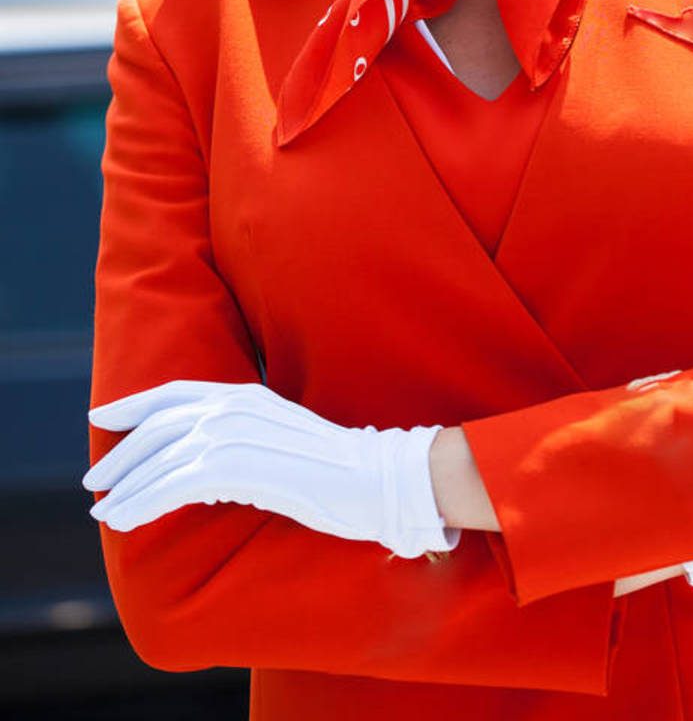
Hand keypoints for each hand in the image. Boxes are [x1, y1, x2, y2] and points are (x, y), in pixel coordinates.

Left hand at [84, 379, 460, 559]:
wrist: (377, 478)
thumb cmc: (336, 468)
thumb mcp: (282, 440)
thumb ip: (246, 438)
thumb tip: (209, 461)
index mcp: (247, 394)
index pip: (176, 392)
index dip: (134, 404)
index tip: (102, 418)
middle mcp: (235, 406)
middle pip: (159, 425)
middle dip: (121, 454)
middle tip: (94, 481)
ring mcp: (236, 434)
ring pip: (161, 457)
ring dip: (125, 486)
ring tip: (104, 511)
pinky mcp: (239, 466)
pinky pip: (174, 485)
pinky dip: (143, 502)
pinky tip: (125, 520)